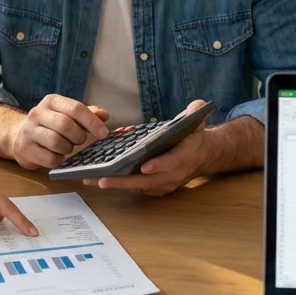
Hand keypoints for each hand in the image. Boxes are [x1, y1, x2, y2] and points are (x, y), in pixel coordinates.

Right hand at [10, 94, 109, 169]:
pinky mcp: (25, 148)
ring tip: (67, 147)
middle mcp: (38, 113)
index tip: (104, 133)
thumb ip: (87, 114)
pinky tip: (57, 156)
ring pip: (56, 142)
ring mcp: (29, 130)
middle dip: (78, 136)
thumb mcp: (67, 114)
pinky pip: (49, 158)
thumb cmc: (50, 125)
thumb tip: (104, 115)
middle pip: (65, 125)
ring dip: (68, 149)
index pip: (75, 108)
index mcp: (52, 101)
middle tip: (80, 141)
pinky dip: (59, 160)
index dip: (92, 122)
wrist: (19, 136)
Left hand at [85, 100, 209, 195]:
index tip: (145, 167)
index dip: (158, 165)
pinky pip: (136, 188)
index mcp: (184, 157)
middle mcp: (173, 175)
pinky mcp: (155, 189)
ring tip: (93, 180)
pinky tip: (100, 180)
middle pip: (147, 181)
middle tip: (102, 180)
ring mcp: (164, 184)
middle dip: (123, 181)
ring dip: (115, 184)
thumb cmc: (193, 138)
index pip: (171, 163)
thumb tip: (197, 105)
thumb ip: (196, 114)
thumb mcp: (197, 123)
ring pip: (138, 186)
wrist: (202, 157)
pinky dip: (119, 184)